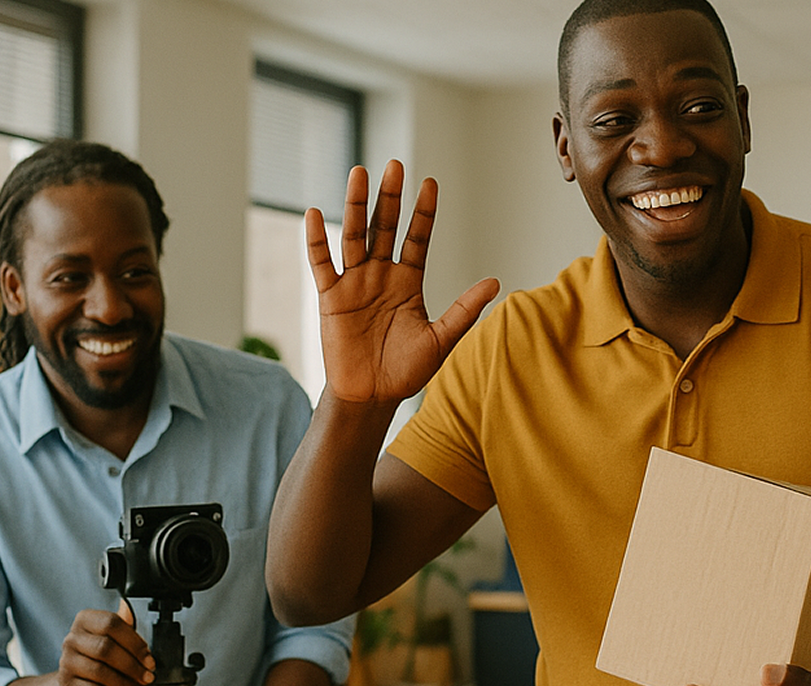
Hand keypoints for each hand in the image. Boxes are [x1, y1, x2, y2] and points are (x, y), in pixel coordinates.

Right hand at [57, 599, 152, 685]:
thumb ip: (124, 626)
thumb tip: (127, 606)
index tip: (149, 659)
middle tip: (148, 677)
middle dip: (132, 666)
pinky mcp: (67, 684)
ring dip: (126, 685)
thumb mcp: (115, 640)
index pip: (111, 623)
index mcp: (86, 621)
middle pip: (105, 648)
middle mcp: (72, 639)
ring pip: (100, 672)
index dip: (134, 643)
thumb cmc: (100, 660)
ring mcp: (66, 662)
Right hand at [307, 161, 499, 405]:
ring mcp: (355, 283)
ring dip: (355, 205)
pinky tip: (314, 213)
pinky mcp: (330, 297)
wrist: (373, 396)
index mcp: (409, 281)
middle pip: (385, 227)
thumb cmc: (407, 370)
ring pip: (354, 236)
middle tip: (394, 165)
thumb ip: (464, 310)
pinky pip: (322, 263)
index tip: (430, 184)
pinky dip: (316, 240)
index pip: (417, 238)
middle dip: (390, 197)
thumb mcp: (441, 339)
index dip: (423, 213)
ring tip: (359, 173)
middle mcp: (381, 275)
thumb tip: (495, 282)